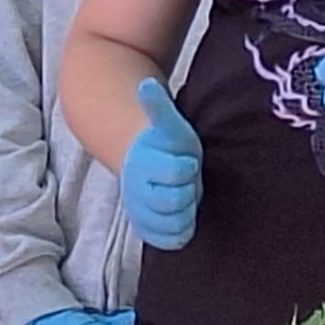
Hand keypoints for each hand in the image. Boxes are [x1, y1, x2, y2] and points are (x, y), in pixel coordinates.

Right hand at [120, 77, 202, 249]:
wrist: (148, 165)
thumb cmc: (165, 143)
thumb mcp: (167, 124)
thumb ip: (158, 106)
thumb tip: (146, 83)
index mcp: (143, 165)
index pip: (177, 173)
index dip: (187, 168)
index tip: (186, 161)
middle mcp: (137, 192)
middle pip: (176, 202)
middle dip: (188, 191)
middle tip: (185, 181)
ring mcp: (141, 213)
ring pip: (174, 223)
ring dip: (186, 212)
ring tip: (183, 196)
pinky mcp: (149, 231)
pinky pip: (170, 241)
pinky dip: (180, 232)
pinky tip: (181, 216)